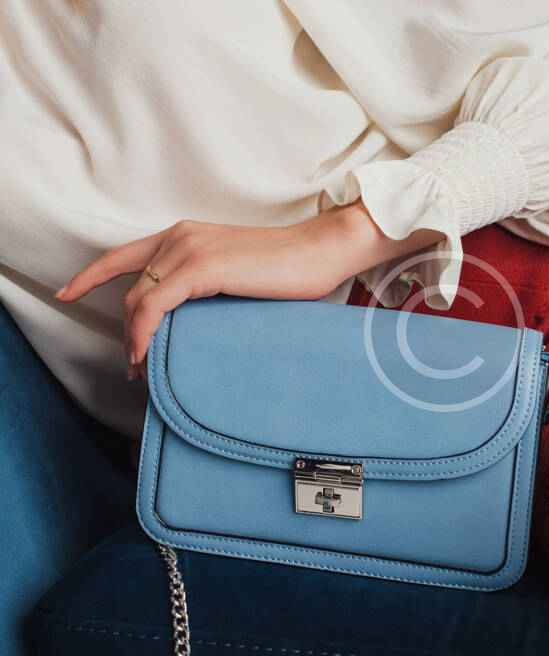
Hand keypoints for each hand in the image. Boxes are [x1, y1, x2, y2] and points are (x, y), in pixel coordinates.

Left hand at [56, 202, 443, 379]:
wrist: (320, 250)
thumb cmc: (291, 268)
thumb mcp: (238, 273)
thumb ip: (208, 286)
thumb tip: (191, 321)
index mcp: (187, 235)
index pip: (125, 256)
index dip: (91, 275)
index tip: (69, 293)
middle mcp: (179, 237)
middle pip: (131, 288)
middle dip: (124, 329)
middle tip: (134, 363)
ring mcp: (187, 250)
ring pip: (138, 300)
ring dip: (133, 338)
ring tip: (142, 368)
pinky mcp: (200, 268)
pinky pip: (153, 306)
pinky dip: (143, 333)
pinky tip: (145, 354)